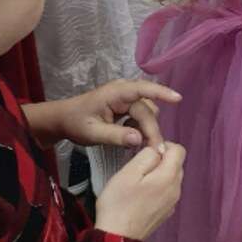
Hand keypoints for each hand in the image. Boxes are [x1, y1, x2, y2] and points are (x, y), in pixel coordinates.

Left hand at [46, 79, 181, 152]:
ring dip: (147, 128)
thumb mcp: (92, 133)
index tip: (178, 98)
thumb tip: (139, 139)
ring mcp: (125, 98)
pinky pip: (140, 115)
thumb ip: (116, 136)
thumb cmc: (76, 123)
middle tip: (155, 152)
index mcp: (115, 93)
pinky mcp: (125, 105)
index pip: (142, 89)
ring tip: (142, 146)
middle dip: (152, 129)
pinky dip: (140, 127)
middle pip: (146, 109)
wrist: (64, 119)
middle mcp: (124, 92)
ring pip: (146, 111)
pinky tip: (133, 139)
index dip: (161, 92)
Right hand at [94, 142, 186, 241]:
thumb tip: (158, 150)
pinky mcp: (165, 214)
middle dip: (161, 161)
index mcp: (169, 177)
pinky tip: (141, 197)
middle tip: (139, 169)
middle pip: (176, 164)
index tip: (146, 154)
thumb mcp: (129, 172)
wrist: (116, 239)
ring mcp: (172, 204)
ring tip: (138, 184)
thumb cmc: (119, 205)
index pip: (179, 150)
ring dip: (159, 175)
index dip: (163, 146)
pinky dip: (158, 189)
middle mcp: (176, 190)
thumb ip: (147, 155)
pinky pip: (167, 193)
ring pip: (171, 178)